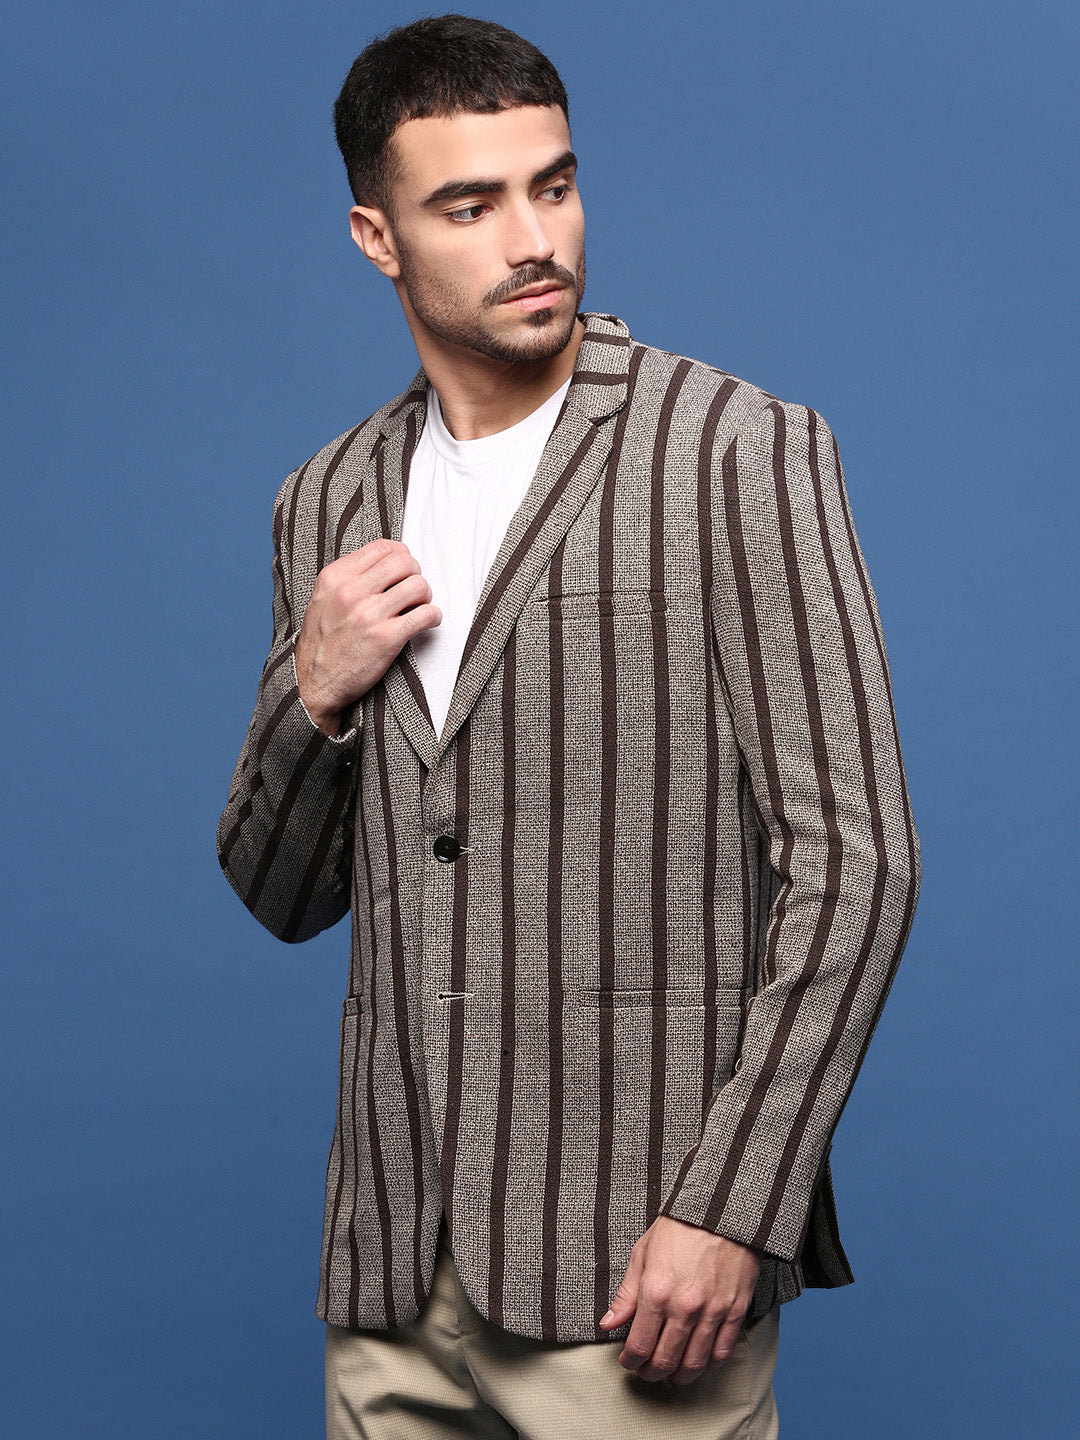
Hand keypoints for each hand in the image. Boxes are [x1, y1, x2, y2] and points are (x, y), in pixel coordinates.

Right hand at [293, 539, 440, 734]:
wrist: (312, 684)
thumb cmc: (322, 642)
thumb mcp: (323, 599)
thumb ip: (348, 578)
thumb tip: (385, 562)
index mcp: (335, 577)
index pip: (382, 547)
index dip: (401, 556)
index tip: (403, 570)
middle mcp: (350, 592)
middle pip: (405, 562)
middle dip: (415, 574)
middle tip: (412, 591)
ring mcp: (369, 614)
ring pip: (419, 585)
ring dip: (425, 596)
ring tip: (418, 608)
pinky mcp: (386, 638)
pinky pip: (426, 614)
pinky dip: (433, 617)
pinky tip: (426, 622)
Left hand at [599, 1215, 761, 1384]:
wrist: (721, 1209)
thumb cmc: (679, 1227)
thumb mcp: (642, 1253)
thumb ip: (626, 1294)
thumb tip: (608, 1323)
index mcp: (656, 1292)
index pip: (639, 1346)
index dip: (630, 1360)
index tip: (628, 1360)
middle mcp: (683, 1308)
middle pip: (664, 1361)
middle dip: (651, 1372)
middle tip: (646, 1371)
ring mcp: (712, 1311)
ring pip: (694, 1364)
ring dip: (679, 1376)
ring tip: (672, 1372)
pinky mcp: (735, 1310)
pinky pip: (723, 1352)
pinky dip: (709, 1364)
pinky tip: (699, 1360)